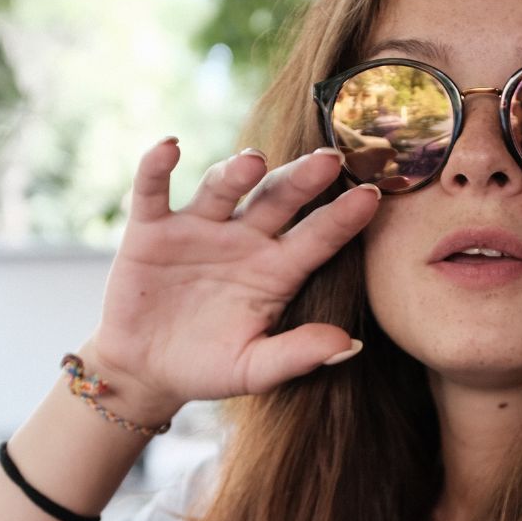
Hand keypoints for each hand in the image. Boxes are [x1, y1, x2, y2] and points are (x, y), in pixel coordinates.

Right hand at [85, 139, 379, 422]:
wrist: (149, 372)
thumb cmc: (210, 368)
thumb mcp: (256, 369)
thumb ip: (299, 354)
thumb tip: (351, 345)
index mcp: (278, 270)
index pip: (317, 238)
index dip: (343, 218)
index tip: (372, 197)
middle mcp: (245, 239)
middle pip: (278, 200)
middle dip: (302, 179)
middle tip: (329, 159)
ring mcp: (200, 230)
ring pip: (221, 189)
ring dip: (236, 172)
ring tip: (253, 161)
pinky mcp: (152, 230)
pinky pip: (153, 191)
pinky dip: (156, 167)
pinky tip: (169, 148)